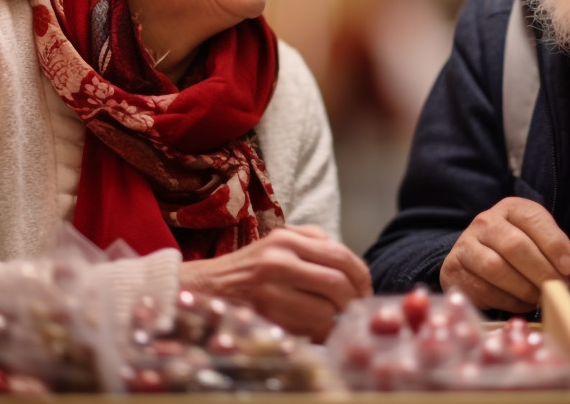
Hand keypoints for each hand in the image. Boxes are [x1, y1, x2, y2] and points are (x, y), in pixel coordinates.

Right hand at [178, 225, 370, 341]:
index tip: (364, 290)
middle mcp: (279, 259)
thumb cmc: (248, 269)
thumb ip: (314, 243)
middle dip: (353, 300)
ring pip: (326, 309)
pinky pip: (307, 328)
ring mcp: (271, 289)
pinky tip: (314, 330)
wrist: (204, 289)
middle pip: (338, 282)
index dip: (361, 277)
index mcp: (287, 238)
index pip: (341, 256)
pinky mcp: (265, 315)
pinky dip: (319, 332)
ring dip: (336, 320)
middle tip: (354, 310)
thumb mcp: (277, 242)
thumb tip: (352, 267)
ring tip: (332, 320)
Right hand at [440, 198, 569, 312]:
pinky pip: (482, 288)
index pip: (534, 220)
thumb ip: (564, 255)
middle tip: (556, 289)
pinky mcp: (454, 269)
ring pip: (496, 268)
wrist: (474, 259)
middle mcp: (486, 221)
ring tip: (539, 299)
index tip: (569, 268)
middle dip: (541, 271)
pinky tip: (520, 304)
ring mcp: (466, 245)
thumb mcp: (542, 245)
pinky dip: (506, 301)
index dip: (554, 244)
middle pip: (515, 246)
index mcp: (512, 209)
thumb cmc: (517, 253)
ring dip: (523, 289)